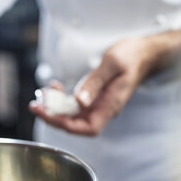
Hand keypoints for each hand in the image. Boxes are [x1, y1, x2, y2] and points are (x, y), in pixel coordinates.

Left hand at [30, 24, 180, 135]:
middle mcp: (104, 109)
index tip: (48, 113)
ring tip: (42, 95)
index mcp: (111, 105)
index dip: (65, 125)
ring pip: (73, 115)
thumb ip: (95, 83)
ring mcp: (98, 104)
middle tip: (36, 105)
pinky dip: (62, 99)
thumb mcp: (113, 64)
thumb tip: (79, 101)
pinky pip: (75, 105)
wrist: (144, 54)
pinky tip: (54, 89)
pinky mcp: (94, 98)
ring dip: (55, 108)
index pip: (87, 127)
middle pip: (76, 124)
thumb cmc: (132, 57)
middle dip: (54, 117)